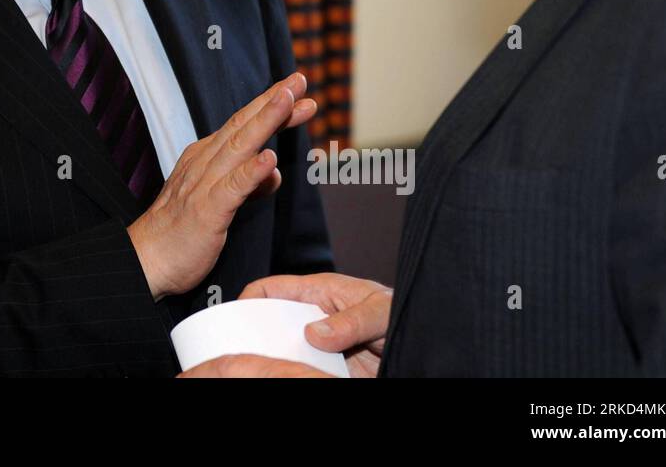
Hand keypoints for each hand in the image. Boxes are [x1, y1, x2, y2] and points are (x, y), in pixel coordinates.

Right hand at [126, 73, 316, 300]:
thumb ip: (248, 182)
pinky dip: (251, 172)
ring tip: (287, 101)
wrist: (145, 261)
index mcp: (205, 158)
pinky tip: (270, 159)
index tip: (294, 89)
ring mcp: (204, 185)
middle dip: (272, 101)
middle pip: (243, 126)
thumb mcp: (219, 200)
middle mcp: (204, 163)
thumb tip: (274, 169)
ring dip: (265, 122)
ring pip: (239, 147)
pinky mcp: (207, 211)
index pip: (242, 125)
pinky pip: (233, 188)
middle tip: (298, 80)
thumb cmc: (181, 233)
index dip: (269, 105)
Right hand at [178, 273, 391, 377]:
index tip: (233, 319)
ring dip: (276, 359)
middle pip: (272, 324)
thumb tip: (315, 331)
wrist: (432, 344)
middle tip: (241, 350)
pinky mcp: (330, 369)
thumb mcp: (382, 309)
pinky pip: (303, 372)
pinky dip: (294, 375)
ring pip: (285, 352)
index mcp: (320, 291)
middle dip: (256, 334)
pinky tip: (288, 378)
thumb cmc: (405, 312)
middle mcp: (315, 318)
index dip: (248, 299)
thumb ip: (351, 318)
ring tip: (260, 369)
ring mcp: (321, 345)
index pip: (271, 289)